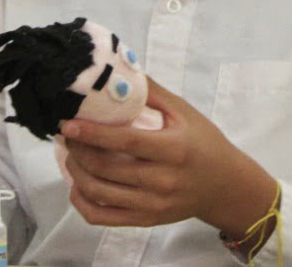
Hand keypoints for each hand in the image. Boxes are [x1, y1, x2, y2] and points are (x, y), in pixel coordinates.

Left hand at [60, 79, 276, 237]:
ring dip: (76, 173)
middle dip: (77, 150)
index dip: (93, 133)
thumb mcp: (185, 113)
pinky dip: (81, 202)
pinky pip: (102, 217)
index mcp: (174, 150)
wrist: (225, 186)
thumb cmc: (204, 143)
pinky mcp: (145, 220)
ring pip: (99, 193)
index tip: (68, 123)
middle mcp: (162, 181)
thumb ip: (152, 93)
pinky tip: (77, 184)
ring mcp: (152, 205)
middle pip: (106, 168)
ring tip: (70, 154)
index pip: (125, 142)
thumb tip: (120, 71)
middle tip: (66, 134)